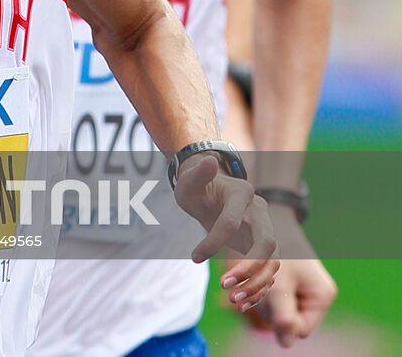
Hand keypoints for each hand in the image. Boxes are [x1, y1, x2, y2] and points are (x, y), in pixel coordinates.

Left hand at [173, 154, 278, 309]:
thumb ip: (197, 173)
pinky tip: (242, 302)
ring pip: (273, 262)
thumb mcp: (189, 181)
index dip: (213, 242)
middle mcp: (260, 213)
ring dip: (256, 283)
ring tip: (234, 299)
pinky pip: (269, 271)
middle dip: (249, 268)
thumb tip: (210, 160)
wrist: (209, 192)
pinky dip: (259, 288)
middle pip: (267, 244)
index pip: (232, 223)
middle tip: (225, 286)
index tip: (193, 257)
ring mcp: (265, 231)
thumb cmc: (196, 186)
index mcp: (243, 195)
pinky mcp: (262, 248)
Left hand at [227, 218, 335, 346]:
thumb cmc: (277, 244)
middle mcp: (314, 295)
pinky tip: (239, 279)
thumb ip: (282, 312)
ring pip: (274, 310)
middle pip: (286, 320)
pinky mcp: (285, 282)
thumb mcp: (278, 279)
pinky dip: (252, 290)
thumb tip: (287, 344)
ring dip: (253, 298)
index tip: (244, 305)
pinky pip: (268, 297)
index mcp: (321, 295)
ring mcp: (300, 289)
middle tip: (235, 295)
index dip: (276, 320)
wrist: (266, 215)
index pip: (300, 328)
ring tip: (236, 284)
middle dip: (261, 307)